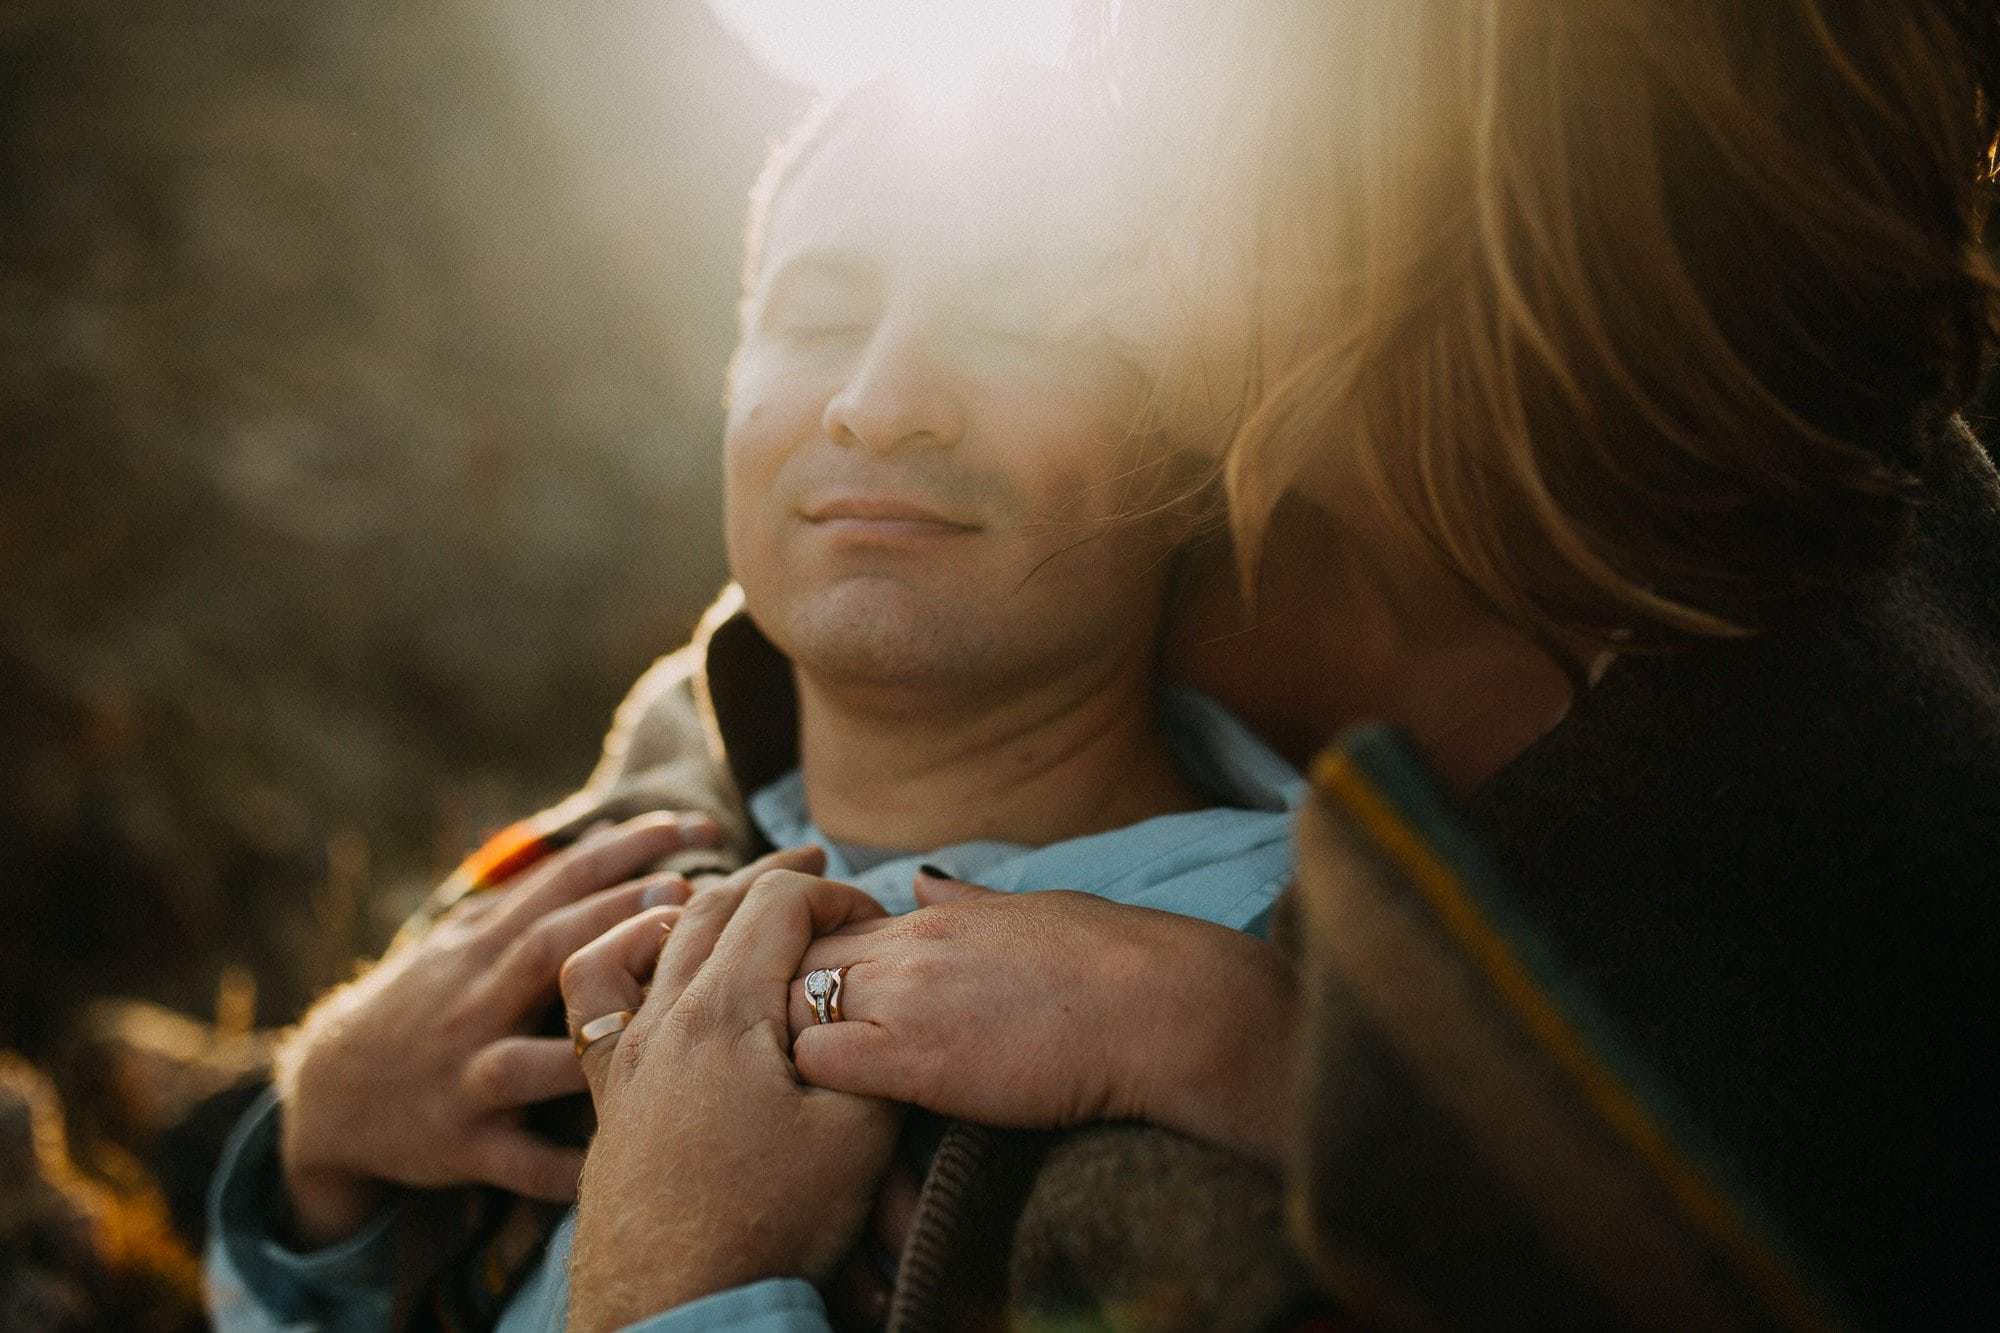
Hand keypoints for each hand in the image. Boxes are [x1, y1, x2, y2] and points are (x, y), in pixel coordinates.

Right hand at [274, 812, 717, 1245]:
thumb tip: (607, 834)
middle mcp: (473, 1005)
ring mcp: (467, 1077)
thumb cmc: (424, 1004)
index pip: (558, 884)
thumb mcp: (461, 939)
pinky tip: (623, 1159)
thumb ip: (531, 893)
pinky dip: (563, 1167)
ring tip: (668, 1014)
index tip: (692, 827)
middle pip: (549, 952)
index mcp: (481, 948)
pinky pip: (519, 1163)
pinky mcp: (463, 1145)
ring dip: (597, 1036)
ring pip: (533, 1058)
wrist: (330, 1097)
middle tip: (687, 894)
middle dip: (616, 922)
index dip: (623, 851)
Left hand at [561, 851, 902, 1332]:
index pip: (779, 901)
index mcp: (725, 1008)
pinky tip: (652, 959)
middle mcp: (664, 1014)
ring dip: (704, 903)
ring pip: (654, 934)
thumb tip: (876, 1009)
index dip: (834, 894)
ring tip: (741, 901)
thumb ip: (873, 1052)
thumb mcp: (858, 1135)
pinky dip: (624, 952)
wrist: (678, 1306)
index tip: (871, 922)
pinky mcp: (606, 1092)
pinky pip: (594, 993)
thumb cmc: (769, 1224)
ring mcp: (625, 1051)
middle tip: (819, 875)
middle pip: (715, 902)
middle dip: (775, 880)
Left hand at [787, 871, 1300, 1161]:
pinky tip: (832, 1118)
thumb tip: (921, 882)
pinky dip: (811, 1087)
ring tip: (796, 1099)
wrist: (1158, 1006)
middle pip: (786, 963)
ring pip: (786, 1007)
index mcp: (928, 919)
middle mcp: (903, 949)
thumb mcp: (1029, 910)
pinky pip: (817, 1061)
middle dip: (774, 1010)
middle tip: (780, 1065)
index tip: (805, 1013)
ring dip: (785, 1050)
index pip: (817, 929)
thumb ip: (963, 904)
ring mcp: (903, 998)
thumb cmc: (1112, 964)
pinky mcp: (913, 1058)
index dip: (800, 971)